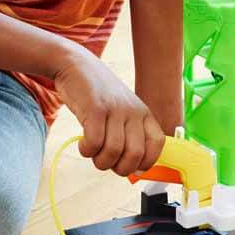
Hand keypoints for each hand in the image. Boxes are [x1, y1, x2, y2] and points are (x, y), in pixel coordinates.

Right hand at [53, 47, 165, 176]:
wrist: (76, 65)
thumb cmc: (98, 95)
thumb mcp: (122, 110)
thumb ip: (131, 134)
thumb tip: (137, 168)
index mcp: (143, 113)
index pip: (157, 144)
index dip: (145, 162)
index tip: (130, 165)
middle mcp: (132, 111)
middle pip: (135, 155)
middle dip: (119, 168)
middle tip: (106, 161)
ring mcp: (114, 109)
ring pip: (113, 152)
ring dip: (100, 161)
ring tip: (92, 152)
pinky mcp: (95, 109)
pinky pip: (94, 142)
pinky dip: (87, 151)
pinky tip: (83, 144)